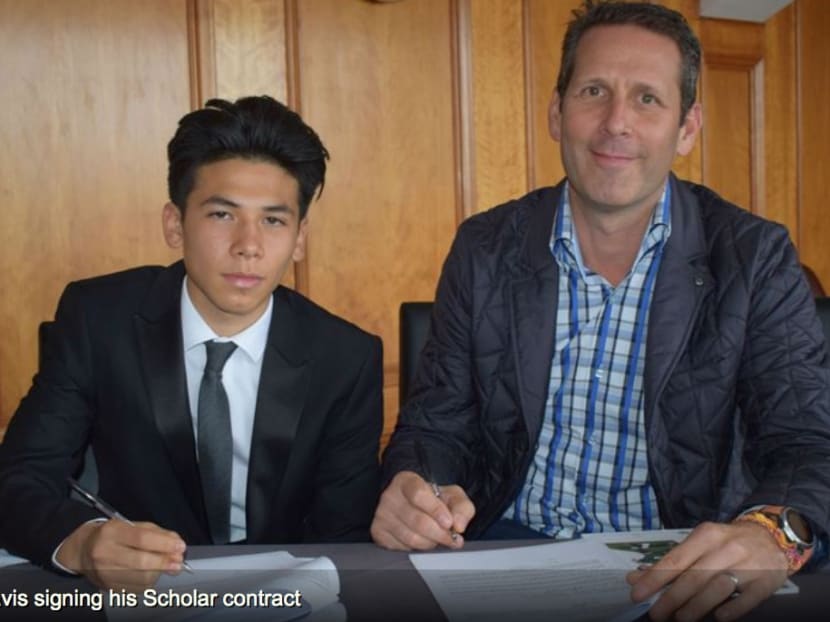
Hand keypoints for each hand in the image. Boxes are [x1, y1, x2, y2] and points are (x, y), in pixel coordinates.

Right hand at [57, 519, 187, 590]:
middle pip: (141, 562)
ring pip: (141, 578)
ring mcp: (104, 573)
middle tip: (178, 562)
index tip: (180, 547)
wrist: (84, 550)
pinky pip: (137, 589)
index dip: (164, 544)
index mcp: (112, 532)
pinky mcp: (108, 587)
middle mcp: (104, 553)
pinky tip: (151, 573)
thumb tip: (176, 544)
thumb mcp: (133, 525)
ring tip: (165, 565)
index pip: (142, 539)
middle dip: (164, 563)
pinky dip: (150, 581)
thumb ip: (157, 533)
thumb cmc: (113, 535)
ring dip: (159, 572)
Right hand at [371, 471, 474, 549]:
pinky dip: (417, 549)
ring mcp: (382, 515)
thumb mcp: (451, 496)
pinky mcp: (378, 532)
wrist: (412, 503)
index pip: (419, 495)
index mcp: (407, 481)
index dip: (436, 511)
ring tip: (438, 538)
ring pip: (411, 538)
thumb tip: (459, 525)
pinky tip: (422, 540)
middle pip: (417, 521)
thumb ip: (461, 507)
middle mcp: (390, 496)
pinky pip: (402, 548)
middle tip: (452, 539)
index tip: (449, 523)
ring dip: (430, 543)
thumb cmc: (433, 499)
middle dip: (440, 534)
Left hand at [626, 521, 787, 621]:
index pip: (676, 559)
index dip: (655, 578)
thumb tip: (636, 577)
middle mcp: (726, 548)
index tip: (638, 593)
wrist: (773, 536)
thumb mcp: (700, 543)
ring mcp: (749, 565)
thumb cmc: (727, 542)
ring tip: (680, 619)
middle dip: (671, 598)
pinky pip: (747, 599)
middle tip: (656, 614)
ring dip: (696, 606)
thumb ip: (671, 561)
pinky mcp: (766, 582)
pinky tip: (717, 617)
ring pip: (717, 588)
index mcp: (706, 535)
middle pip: (694, 576)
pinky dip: (731, 610)